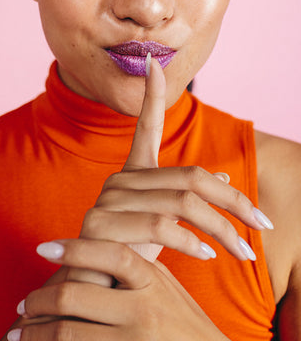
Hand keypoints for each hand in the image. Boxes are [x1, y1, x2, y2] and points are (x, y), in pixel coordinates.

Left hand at [6, 237, 229, 340]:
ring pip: (70, 333)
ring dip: (37, 333)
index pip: (111, 254)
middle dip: (41, 300)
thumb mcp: (165, 285)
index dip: (75, 248)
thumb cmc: (183, 321)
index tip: (43, 247)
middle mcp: (143, 310)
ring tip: (20, 332)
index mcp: (152, 281)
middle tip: (23, 304)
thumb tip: (105, 238)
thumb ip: (138, 261)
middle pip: (78, 296)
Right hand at [77, 56, 269, 272]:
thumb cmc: (130, 255)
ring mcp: (108, 200)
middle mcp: (118, 179)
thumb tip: (225, 182)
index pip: (145, 126)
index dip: (150, 94)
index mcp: (132, 174)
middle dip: (235, 203)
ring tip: (245, 251)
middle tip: (263, 224)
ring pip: (181, 202)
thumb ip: (187, 200)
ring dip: (223, 229)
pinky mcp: (101, 225)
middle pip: (190, 177)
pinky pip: (162, 226)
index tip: (153, 62)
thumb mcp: (165, 226)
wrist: (91, 292)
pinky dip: (192, 242)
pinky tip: (208, 256)